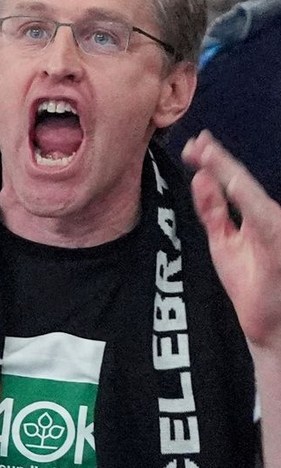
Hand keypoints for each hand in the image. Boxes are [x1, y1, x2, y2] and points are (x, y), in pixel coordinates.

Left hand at [183, 132, 280, 352]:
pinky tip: (229, 183)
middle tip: (195, 141)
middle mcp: (272, 218)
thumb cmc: (252, 284)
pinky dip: (246, 198)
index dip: (215, 162)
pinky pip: (263, 218)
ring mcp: (278, 230)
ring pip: (252, 194)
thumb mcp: (224, 242)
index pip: (234, 184)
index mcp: (259, 217)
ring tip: (207, 154)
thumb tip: (201, 178)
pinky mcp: (278, 245)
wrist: (271, 326)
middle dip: (218, 160)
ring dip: (229, 172)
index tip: (194, 145)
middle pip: (242, 183)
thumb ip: (213, 211)